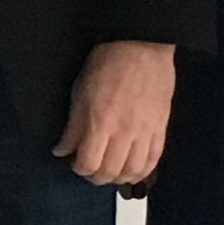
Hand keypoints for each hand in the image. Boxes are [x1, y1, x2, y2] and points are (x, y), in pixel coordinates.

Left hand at [58, 40, 175, 187]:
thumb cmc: (108, 63)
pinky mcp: (160, 128)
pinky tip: (132, 169)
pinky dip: (141, 171)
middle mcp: (124, 132)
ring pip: (132, 172)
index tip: (74, 162)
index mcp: (100, 123)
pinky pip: (153, 160)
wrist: (142, 47)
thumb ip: (72, 127)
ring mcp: (145, 132)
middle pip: (109, 173)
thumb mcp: (79, 92)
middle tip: (90, 169)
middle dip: (95, 177)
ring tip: (110, 171)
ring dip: (118, 178)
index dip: (78, 168)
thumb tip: (62, 150)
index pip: (88, 164)